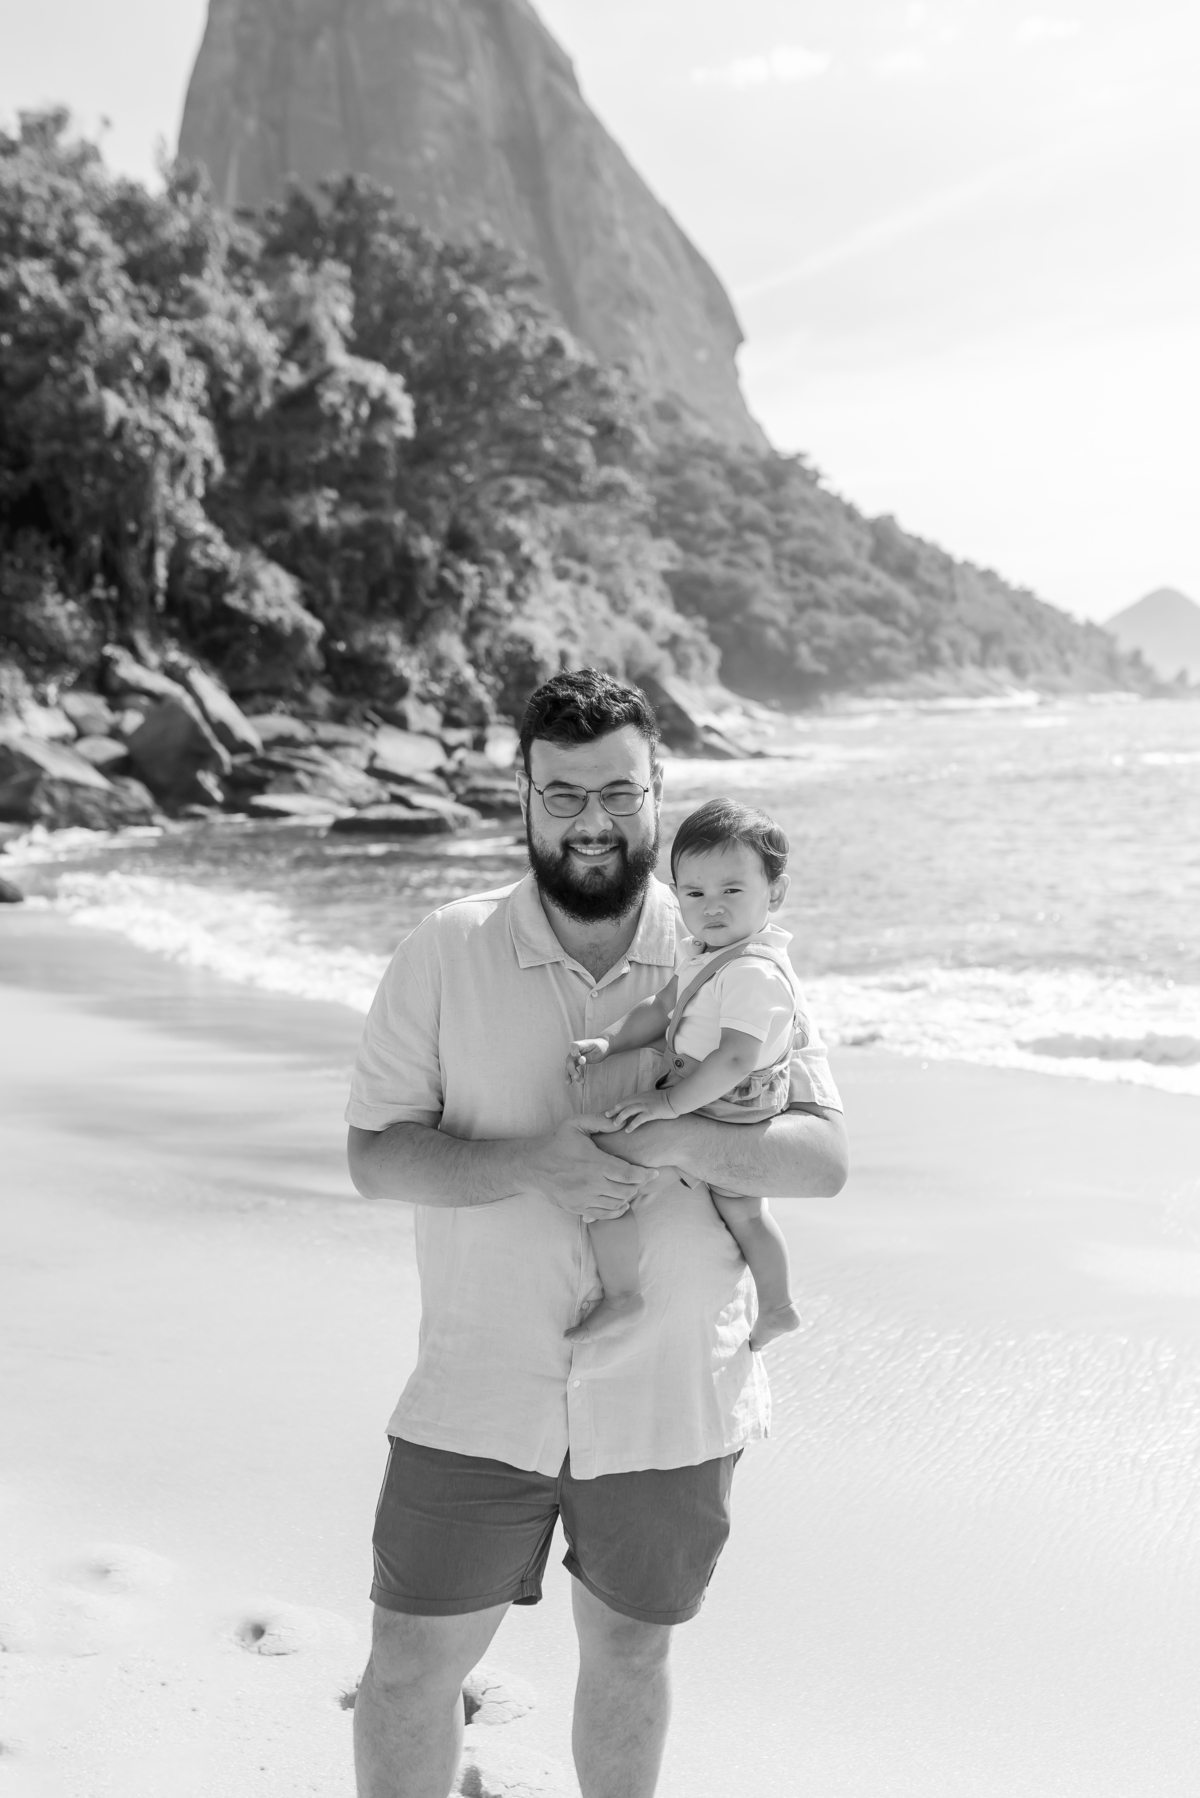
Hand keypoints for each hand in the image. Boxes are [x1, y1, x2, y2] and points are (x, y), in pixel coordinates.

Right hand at [524, 1116, 649, 1220]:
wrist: (532, 1165)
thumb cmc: (556, 1142)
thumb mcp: (576, 1124)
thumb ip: (600, 1122)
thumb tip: (622, 1121)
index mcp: (594, 1163)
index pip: (628, 1174)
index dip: (645, 1175)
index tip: (653, 1172)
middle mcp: (590, 1184)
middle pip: (626, 1191)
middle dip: (638, 1185)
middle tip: (642, 1178)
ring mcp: (583, 1198)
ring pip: (617, 1204)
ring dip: (628, 1197)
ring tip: (630, 1187)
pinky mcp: (577, 1208)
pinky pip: (604, 1214)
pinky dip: (616, 1210)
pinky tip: (620, 1202)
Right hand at [566, 1037, 609, 1082]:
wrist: (602, 1046)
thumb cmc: (600, 1048)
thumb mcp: (597, 1052)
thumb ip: (588, 1057)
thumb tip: (580, 1061)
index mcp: (583, 1044)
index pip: (574, 1046)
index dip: (574, 1051)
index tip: (577, 1056)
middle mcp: (576, 1049)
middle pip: (569, 1059)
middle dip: (571, 1069)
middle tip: (577, 1077)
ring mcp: (574, 1055)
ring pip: (569, 1065)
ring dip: (571, 1074)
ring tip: (575, 1082)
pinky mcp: (575, 1060)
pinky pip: (570, 1067)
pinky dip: (569, 1074)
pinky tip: (569, 1082)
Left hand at [605, 1088, 676, 1132]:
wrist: (677, 1099)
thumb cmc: (668, 1099)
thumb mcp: (654, 1097)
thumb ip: (647, 1100)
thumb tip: (642, 1105)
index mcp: (642, 1095)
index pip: (626, 1099)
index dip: (618, 1105)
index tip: (611, 1110)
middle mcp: (641, 1099)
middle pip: (623, 1104)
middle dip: (614, 1110)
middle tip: (606, 1115)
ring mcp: (646, 1105)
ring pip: (628, 1111)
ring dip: (620, 1117)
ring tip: (614, 1124)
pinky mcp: (651, 1112)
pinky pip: (638, 1119)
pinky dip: (631, 1125)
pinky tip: (627, 1130)